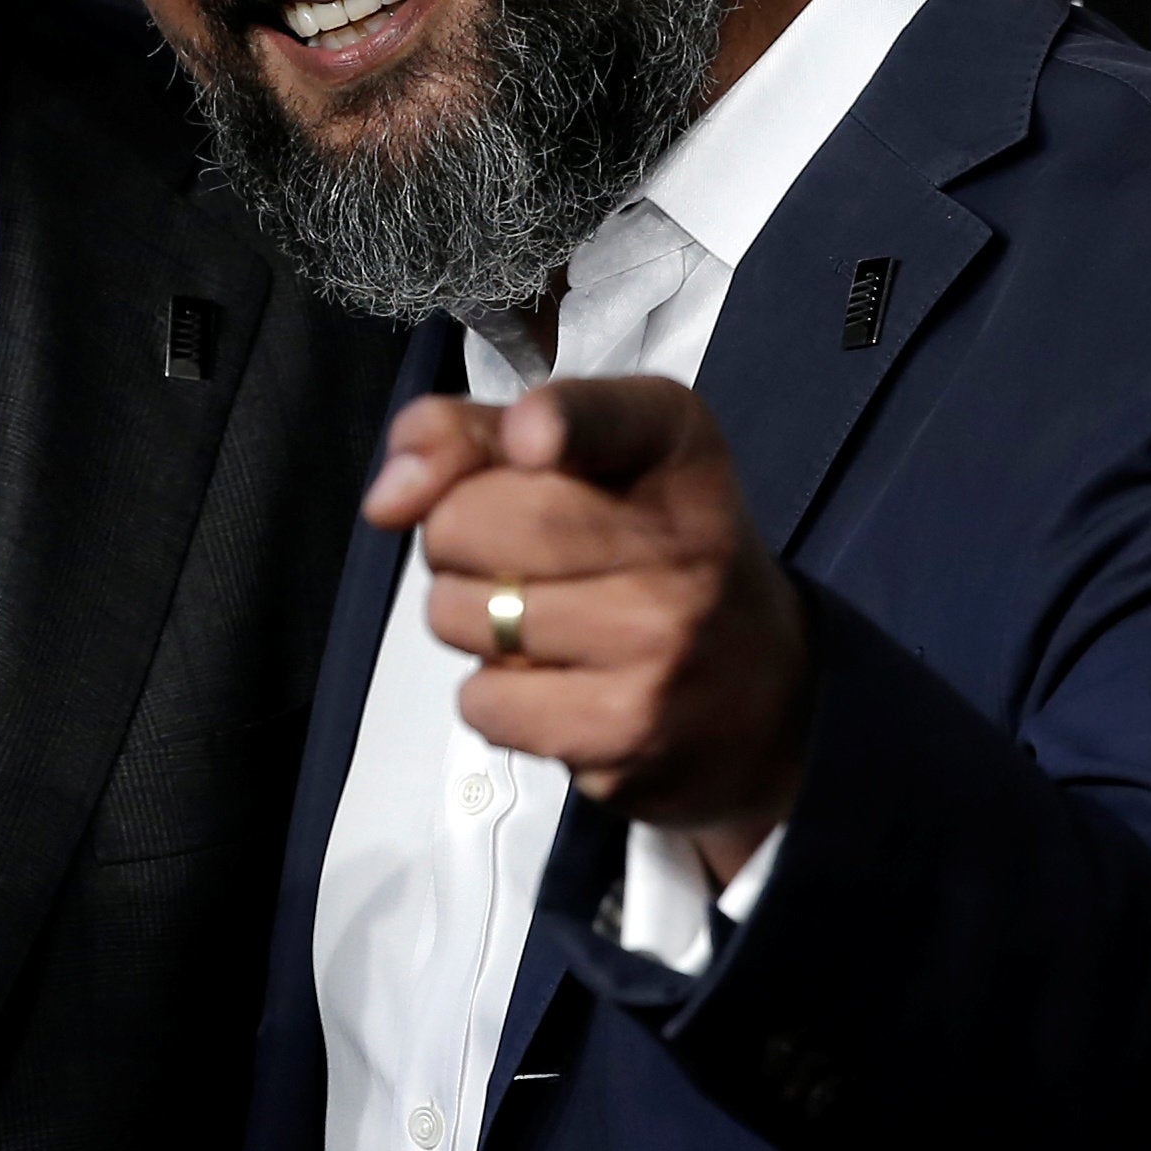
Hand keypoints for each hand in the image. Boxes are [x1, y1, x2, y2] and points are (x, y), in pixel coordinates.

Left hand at [372, 376, 805, 868]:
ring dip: (469, 620)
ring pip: (461, 616)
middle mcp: (683, 541)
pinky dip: (495, 696)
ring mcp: (659, 644)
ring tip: (538, 618)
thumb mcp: (589, 459)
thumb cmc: (650, 553)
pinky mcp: (626, 732)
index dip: (553, 423)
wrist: (763, 694)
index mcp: (673, 446)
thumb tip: (387, 498)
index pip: (606, 418)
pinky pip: (483, 703)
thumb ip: (471, 438)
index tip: (527, 439)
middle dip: (451, 539)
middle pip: (473, 522)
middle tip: (506, 555)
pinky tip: (556, 681)